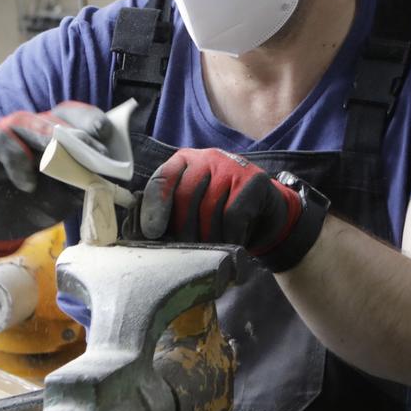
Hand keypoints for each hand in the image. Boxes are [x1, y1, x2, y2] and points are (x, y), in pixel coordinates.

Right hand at [0, 102, 112, 262]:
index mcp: (62, 137)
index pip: (79, 117)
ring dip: (47, 137)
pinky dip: (18, 160)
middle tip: (93, 148)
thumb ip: (84, 179)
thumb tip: (105, 170)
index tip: (105, 133)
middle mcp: (38, 129)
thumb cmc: (37, 204)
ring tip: (59, 155)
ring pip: (30, 121)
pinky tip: (27, 184)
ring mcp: (12, 135)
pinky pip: (4, 140)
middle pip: (59, 115)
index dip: (92, 120)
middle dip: (78, 130)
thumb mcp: (68, 196)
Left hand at [138, 148, 326, 272]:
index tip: (152, 233)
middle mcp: (207, 158)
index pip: (163, 178)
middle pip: (185, 195)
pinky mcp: (253, 180)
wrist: (264, 212)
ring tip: (208, 253)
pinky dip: (228, 236)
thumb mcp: (191, 206)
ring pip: (209, 208)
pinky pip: (233, 215)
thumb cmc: (219, 211)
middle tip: (185, 252)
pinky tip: (229, 245)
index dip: (155, 206)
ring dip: (207, 237)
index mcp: (184, 161)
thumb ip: (170, 213)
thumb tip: (146, 237)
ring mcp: (232, 166)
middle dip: (183, 229)